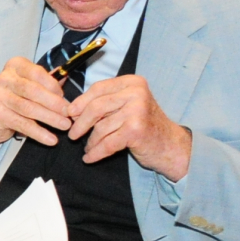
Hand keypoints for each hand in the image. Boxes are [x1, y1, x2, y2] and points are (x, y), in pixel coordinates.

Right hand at [0, 56, 73, 154]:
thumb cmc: (15, 98)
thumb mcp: (29, 85)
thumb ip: (47, 81)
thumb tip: (67, 77)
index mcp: (15, 65)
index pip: (38, 73)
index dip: (54, 87)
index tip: (66, 99)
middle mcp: (4, 78)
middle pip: (34, 91)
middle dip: (54, 103)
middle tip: (69, 114)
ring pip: (29, 108)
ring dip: (50, 118)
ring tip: (65, 126)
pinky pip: (22, 124)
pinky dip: (39, 133)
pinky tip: (51, 139)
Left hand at [66, 74, 191, 179]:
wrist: (170, 145)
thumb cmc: (144, 125)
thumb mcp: (127, 106)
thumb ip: (104, 102)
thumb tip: (71, 109)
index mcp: (133, 83)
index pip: (98, 88)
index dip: (80, 102)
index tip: (70, 114)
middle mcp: (136, 93)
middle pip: (96, 107)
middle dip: (80, 123)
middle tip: (72, 135)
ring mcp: (137, 111)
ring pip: (100, 127)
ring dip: (90, 141)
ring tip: (87, 147)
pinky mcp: (136, 131)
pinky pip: (107, 143)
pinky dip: (95, 152)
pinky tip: (89, 157)